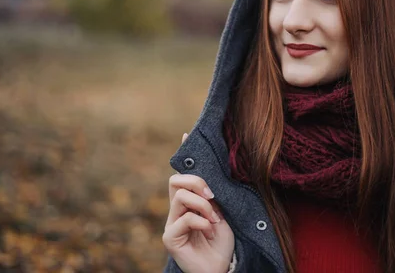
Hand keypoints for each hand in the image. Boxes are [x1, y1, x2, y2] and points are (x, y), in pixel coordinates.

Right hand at [162, 133, 234, 272]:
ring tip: (215, 220)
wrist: (222, 267)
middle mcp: (177, 210)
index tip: (187, 135)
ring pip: (181, 196)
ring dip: (203, 206)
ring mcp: (172, 223)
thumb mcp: (224, 212)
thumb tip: (214, 173)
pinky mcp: (170, 238)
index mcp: (190, 201)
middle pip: (176, 180)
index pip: (182, 174)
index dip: (183, 155)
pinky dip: (201, 222)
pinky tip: (209, 232)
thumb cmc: (224, 242)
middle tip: (213, 196)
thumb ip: (214, 195)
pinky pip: (184, 218)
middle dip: (196, 182)